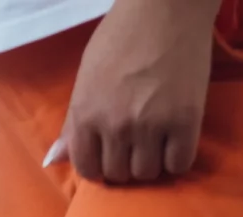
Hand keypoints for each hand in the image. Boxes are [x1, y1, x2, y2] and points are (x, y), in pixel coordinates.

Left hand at [54, 0, 220, 185]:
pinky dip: (177, 158)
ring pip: (148, 173)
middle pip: (119, 174)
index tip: (110, 155)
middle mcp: (115, 126)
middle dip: (126, 163)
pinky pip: (179, 164)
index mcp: (86, 114)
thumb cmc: (121, 36)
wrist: (165, 7)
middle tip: (135, 143)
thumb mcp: (86, 77)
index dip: (99, 167)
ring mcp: (151, 125)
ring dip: (152, 162)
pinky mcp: (186, 120)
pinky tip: (175, 139)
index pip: (88, 169)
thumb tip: (56, 159)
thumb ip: (73, 121)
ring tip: (156, 139)